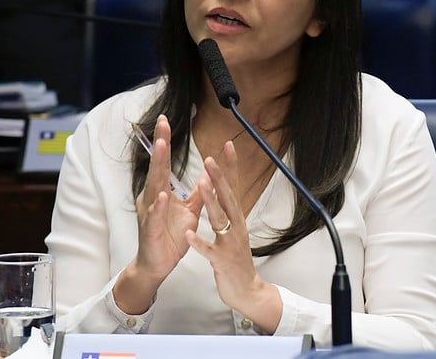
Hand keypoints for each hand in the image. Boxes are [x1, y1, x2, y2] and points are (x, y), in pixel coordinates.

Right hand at [114, 115, 203, 313]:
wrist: (157, 265)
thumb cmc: (170, 236)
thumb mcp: (188, 211)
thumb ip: (198, 193)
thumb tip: (208, 174)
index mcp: (160, 192)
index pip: (164, 163)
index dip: (164, 142)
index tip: (166, 121)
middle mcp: (152, 198)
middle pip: (156, 167)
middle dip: (159, 145)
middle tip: (162, 124)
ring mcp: (150, 214)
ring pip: (153, 187)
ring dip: (157, 167)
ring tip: (161, 148)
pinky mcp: (151, 231)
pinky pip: (154, 217)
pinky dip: (158, 206)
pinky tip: (161, 196)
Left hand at [185, 142, 282, 333]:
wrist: (247, 291)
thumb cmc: (236, 259)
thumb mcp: (234, 230)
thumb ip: (228, 210)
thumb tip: (224, 188)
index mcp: (236, 218)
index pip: (234, 187)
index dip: (231, 166)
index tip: (228, 145)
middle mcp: (236, 227)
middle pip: (228, 198)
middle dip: (219, 177)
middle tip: (210, 158)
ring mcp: (229, 244)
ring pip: (219, 219)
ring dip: (210, 201)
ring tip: (201, 184)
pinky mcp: (221, 261)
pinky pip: (208, 250)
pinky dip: (198, 242)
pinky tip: (187, 235)